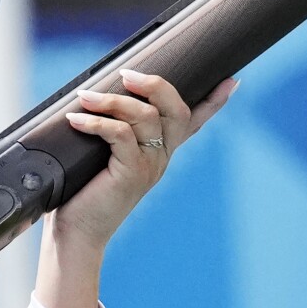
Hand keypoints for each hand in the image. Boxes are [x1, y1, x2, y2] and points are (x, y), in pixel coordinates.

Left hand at [39, 71, 235, 307]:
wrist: (78, 233)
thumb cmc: (84, 191)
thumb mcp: (101, 156)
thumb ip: (108, 131)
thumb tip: (90, 95)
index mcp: (160, 152)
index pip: (194, 123)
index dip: (214, 102)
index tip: (231, 81)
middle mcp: (161, 157)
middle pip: (176, 110)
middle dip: (155, 85)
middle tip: (126, 74)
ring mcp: (150, 166)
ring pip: (145, 116)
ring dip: (113, 101)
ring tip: (86, 97)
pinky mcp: (132, 173)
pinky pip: (120, 134)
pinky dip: (96, 123)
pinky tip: (75, 120)